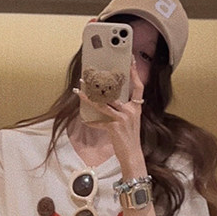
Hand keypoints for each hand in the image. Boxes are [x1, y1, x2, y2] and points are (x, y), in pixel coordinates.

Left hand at [74, 58, 146, 175]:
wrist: (132, 155)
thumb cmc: (130, 138)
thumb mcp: (131, 121)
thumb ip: (124, 110)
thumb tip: (111, 100)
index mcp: (136, 108)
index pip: (138, 87)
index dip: (135, 73)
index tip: (130, 60)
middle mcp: (130, 111)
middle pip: (113, 93)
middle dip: (99, 84)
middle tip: (87, 77)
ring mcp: (122, 119)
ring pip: (102, 105)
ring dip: (88, 98)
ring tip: (78, 91)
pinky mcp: (114, 127)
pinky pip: (99, 123)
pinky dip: (92, 122)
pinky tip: (85, 120)